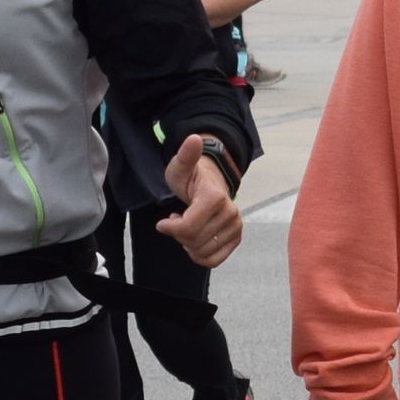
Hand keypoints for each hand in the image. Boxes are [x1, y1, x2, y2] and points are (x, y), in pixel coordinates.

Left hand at [162, 134, 242, 267]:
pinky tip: (195, 241)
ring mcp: (235, 226)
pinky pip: (215, 260)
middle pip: (193, 241)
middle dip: (179, 234)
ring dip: (189, 244)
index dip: (171, 228)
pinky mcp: (236, 238)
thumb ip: (185, 155)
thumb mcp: (181, 166)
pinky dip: (201, 256)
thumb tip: (193, 139)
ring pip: (203, 252)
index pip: (189, 227)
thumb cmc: (191, 177)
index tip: (163, 222)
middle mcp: (230, 213)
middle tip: (178, 220)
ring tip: (188, 226)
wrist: (211, 183)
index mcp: (215, 197)